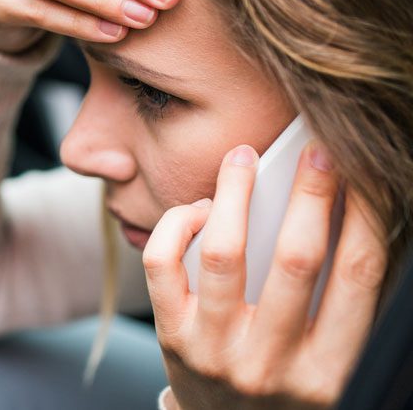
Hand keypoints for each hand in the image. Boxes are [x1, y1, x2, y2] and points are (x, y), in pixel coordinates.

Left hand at [144, 142, 387, 408]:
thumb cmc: (283, 380)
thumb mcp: (324, 356)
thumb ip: (335, 298)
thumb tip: (340, 210)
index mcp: (329, 369)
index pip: (359, 277)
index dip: (368, 216)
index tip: (364, 173)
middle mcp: (273, 364)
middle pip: (297, 260)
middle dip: (311, 194)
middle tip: (315, 150)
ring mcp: (216, 351)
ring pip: (223, 253)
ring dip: (235, 193)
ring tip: (242, 157)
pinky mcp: (171, 337)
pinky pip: (162, 264)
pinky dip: (178, 223)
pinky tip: (200, 208)